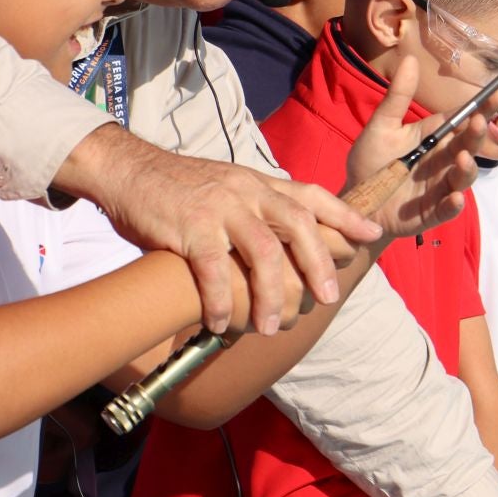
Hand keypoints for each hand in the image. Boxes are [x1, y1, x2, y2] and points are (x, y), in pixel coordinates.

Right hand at [55, 124, 381, 335]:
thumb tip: (284, 246)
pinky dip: (219, 301)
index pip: (312, 194)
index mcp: (258, 183)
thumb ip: (255, 209)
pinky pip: (214, 270)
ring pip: (264, 253)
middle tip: (323, 299)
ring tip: (267, 327)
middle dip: (318, 264)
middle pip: (299, 225)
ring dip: (270, 296)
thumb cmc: (176, 187)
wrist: (125, 169)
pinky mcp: (189, 227)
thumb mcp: (225, 187)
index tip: (371, 234)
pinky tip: (218, 323)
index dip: (346, 215)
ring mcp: (220, 208)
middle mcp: (246, 191)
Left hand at [345, 57, 486, 240]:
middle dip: (477, 134)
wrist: (355, 200)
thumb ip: (398, 97)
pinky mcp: (431, 212)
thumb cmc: (370, 162)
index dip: (481, 108)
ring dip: (467, 169)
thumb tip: (411, 60)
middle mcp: (443, 160)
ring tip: (463, 158)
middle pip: (468, 146)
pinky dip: (453, 204)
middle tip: (479, 122)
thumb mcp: (382, 126)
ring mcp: (439, 187)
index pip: (463, 120)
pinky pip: (447, 209)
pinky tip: (454, 197)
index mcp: (435, 137)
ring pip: (463, 177)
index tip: (495, 94)